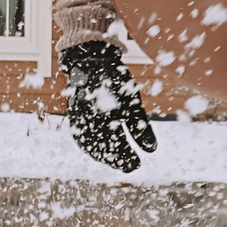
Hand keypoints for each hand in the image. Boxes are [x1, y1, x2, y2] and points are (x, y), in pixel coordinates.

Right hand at [62, 40, 157, 173]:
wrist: (87, 59)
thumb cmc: (114, 79)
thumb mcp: (132, 101)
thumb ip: (141, 126)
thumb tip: (152, 150)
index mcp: (104, 112)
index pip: (116, 142)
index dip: (126, 155)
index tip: (138, 164)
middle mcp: (88, 117)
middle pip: (102, 146)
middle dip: (117, 159)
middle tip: (132, 167)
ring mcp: (77, 117)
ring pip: (89, 144)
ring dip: (103, 156)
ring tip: (118, 162)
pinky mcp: (73, 115)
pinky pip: (80, 137)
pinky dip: (91, 147)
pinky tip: (100, 152)